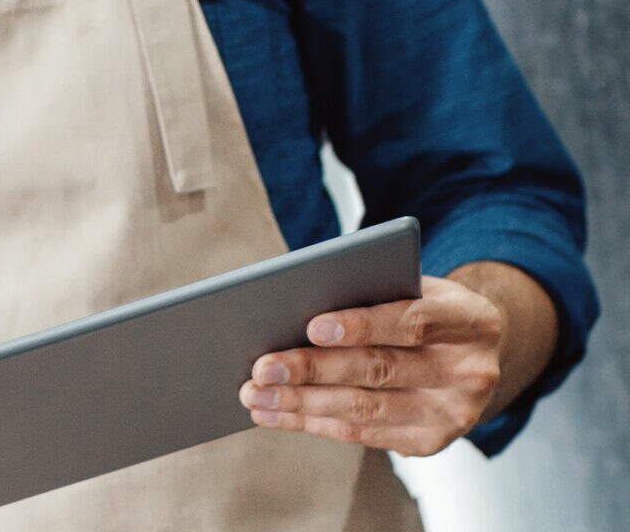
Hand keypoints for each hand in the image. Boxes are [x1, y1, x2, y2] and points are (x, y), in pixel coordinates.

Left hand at [240, 275, 502, 455]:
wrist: (473, 353)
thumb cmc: (425, 309)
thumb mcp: (415, 286)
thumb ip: (372, 290)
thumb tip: (292, 303)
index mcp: (472, 321)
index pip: (412, 322)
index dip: (361, 325)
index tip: (311, 327)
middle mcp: (470, 371)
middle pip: (380, 370)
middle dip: (313, 370)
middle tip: (261, 368)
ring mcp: (454, 413)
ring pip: (365, 408)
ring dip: (301, 403)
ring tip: (254, 395)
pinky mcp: (430, 441)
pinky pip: (361, 433)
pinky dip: (312, 422)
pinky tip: (275, 414)